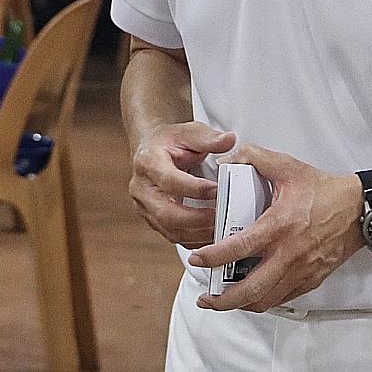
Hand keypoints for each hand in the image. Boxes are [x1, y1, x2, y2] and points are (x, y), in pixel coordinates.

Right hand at [128, 122, 235, 245]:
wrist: (153, 151)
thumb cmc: (172, 142)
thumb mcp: (190, 132)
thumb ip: (209, 137)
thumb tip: (230, 139)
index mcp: (148, 162)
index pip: (169, 180)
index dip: (194, 189)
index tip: (217, 190)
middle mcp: (141, 188)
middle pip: (165, 212)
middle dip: (196, 219)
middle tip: (221, 216)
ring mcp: (145, 207)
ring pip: (169, 229)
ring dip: (197, 233)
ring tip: (221, 228)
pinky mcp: (153, 220)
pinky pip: (173, 236)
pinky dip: (195, 239)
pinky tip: (213, 234)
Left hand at [186, 144, 363, 312]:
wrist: (361, 209)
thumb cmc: (324, 190)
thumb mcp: (287, 166)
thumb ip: (253, 157)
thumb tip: (226, 162)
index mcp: (279, 226)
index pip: (240, 248)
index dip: (214, 257)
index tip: (196, 260)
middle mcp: (290, 254)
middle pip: (252, 288)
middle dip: (223, 299)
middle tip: (205, 298)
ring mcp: (303, 270)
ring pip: (267, 299)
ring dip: (241, 304)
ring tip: (222, 301)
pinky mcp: (312, 279)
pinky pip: (283, 298)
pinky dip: (263, 301)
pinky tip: (250, 296)